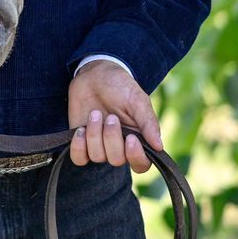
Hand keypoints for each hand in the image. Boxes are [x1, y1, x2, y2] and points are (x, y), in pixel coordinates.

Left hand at [67, 60, 161, 174]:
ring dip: (94, 134)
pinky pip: (79, 158)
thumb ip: (148, 123)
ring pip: (97, 157)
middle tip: (110, 116)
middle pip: (117, 160)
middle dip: (111, 138)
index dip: (135, 156)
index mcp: (137, 139)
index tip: (130, 138)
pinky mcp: (81, 142)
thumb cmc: (120, 86)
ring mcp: (99, 145)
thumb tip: (159, 146)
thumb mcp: (138, 100)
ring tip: (95, 113)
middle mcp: (119, 146)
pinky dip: (78, 146)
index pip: (141, 164)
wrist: (95, 74)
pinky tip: (80, 130)